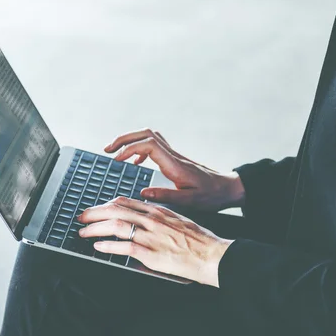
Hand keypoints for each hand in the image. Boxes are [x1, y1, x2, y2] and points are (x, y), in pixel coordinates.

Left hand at [77, 196, 233, 286]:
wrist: (212, 254)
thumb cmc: (199, 241)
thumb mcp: (179, 221)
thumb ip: (161, 218)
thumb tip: (145, 219)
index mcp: (159, 211)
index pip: (126, 202)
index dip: (106, 204)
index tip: (96, 208)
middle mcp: (153, 220)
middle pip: (116, 210)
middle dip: (94, 213)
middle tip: (82, 218)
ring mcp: (151, 236)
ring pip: (116, 226)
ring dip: (95, 229)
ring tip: (83, 233)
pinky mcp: (151, 253)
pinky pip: (123, 246)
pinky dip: (107, 246)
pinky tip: (98, 247)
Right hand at [104, 128, 244, 211]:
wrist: (228, 189)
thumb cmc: (212, 196)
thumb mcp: (190, 201)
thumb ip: (166, 197)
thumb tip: (143, 193)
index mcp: (175, 165)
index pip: (148, 145)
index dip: (129, 148)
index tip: (116, 159)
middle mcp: (173, 156)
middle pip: (146, 133)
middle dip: (124, 138)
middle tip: (108, 149)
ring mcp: (174, 156)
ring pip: (150, 136)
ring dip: (131, 140)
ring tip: (115, 153)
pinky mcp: (175, 159)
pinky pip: (154, 145)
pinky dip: (140, 149)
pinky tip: (135, 163)